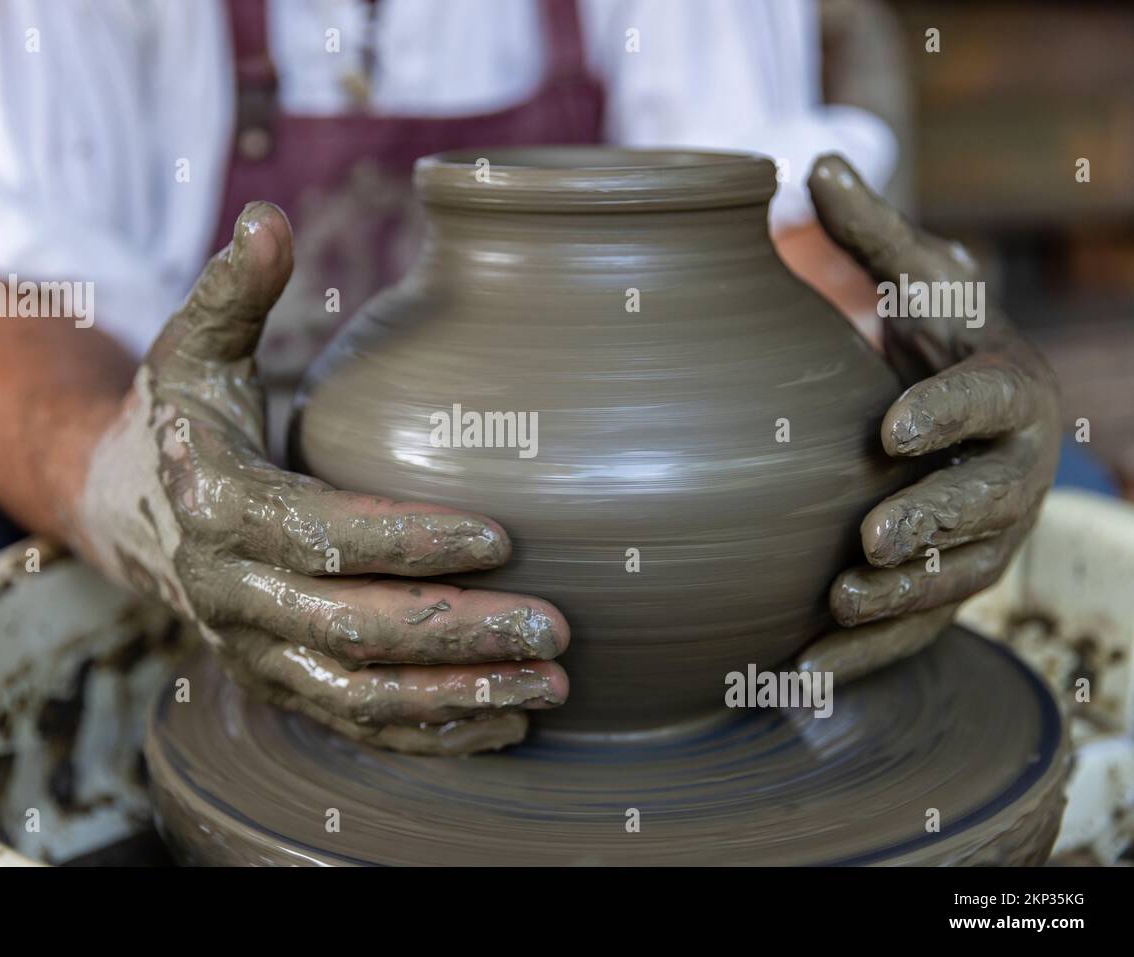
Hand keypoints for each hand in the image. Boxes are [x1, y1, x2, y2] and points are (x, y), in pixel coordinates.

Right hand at [74, 203, 569, 753]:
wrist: (122, 506)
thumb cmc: (179, 418)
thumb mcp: (193, 348)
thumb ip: (234, 291)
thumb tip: (269, 214)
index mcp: (218, 505)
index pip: (324, 533)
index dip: (411, 541)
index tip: (503, 536)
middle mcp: (231, 591)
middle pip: (353, 630)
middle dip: (458, 632)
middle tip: (555, 628)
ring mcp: (252, 648)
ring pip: (358, 694)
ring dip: (457, 698)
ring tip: (550, 688)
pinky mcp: (274, 681)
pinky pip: (352, 724)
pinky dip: (428, 732)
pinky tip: (505, 722)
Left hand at [796, 155, 1060, 680]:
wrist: (982, 419)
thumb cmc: (946, 346)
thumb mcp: (926, 288)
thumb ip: (877, 240)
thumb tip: (813, 165)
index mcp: (1007, 392)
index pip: (985, 403)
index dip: (946, 415)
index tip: (892, 429)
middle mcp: (1010, 474)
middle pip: (980, 504)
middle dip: (931, 522)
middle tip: (871, 540)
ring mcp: (989, 539)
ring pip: (954, 578)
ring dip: (901, 600)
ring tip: (838, 605)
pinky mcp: (954, 586)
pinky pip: (921, 630)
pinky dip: (869, 655)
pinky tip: (805, 674)